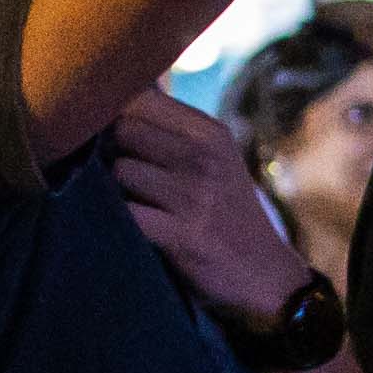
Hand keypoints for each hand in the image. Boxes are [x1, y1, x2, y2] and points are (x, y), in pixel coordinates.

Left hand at [102, 91, 311, 325]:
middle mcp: (205, 157)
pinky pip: (127, 214)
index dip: (112, 112)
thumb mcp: (213, 158)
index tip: (107, 132)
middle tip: (120, 174)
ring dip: (115, 190)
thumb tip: (108, 98)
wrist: (265, 274)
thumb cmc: (223, 211)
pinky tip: (131, 228)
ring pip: (120, 171)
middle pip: (122, 130)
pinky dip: (119, 221)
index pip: (139, 98)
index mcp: (210, 133)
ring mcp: (196, 197)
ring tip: (133, 204)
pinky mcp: (184, 236)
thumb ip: (169, 129)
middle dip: (110, 150)